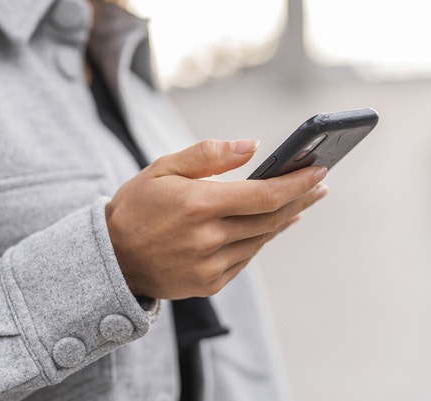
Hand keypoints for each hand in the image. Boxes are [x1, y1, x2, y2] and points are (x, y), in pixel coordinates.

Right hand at [105, 139, 328, 299]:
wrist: (111, 259)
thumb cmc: (137, 206)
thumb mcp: (162, 168)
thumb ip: (208, 153)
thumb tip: (253, 146)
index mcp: (197, 205)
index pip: (264, 194)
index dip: (297, 183)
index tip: (319, 171)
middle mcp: (207, 239)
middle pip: (271, 218)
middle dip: (301, 199)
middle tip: (320, 184)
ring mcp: (210, 266)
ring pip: (261, 239)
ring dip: (284, 220)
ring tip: (300, 202)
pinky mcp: (209, 284)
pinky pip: (246, 258)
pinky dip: (261, 239)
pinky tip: (270, 225)